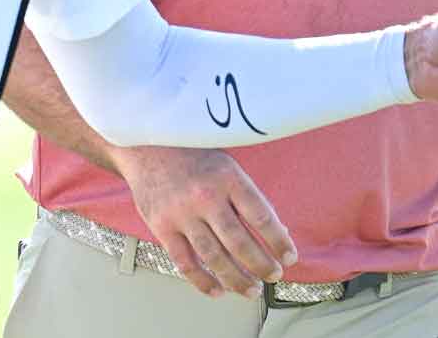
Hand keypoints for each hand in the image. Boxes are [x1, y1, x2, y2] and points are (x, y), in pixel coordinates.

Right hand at [111, 145, 296, 298]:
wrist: (148, 145)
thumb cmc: (194, 157)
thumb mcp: (227, 166)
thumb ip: (247, 197)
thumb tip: (277, 232)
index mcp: (228, 177)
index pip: (261, 216)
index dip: (279, 241)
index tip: (289, 257)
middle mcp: (205, 196)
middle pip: (239, 241)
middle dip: (261, 265)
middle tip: (273, 276)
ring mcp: (181, 213)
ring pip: (214, 257)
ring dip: (236, 279)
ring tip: (251, 289)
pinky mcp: (162, 226)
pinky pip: (184, 262)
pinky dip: (202, 281)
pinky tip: (218, 290)